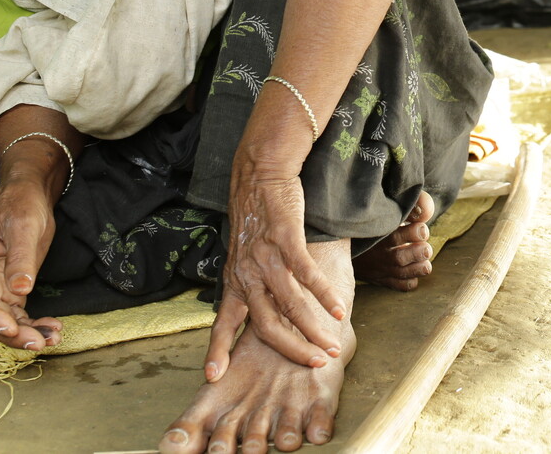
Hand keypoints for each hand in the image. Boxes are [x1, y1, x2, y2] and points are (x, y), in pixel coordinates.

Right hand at [0, 181, 62, 350]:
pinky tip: (51, 330)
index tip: (10, 330)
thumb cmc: (21, 203)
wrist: (29, 195)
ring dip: (23, 333)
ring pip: (0, 319)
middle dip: (8, 333)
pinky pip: (15, 314)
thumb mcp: (24, 226)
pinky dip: (31, 324)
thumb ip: (20, 258)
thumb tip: (20, 291)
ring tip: (51, 339)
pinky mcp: (8, 289)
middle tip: (36, 342)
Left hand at [204, 169, 348, 381]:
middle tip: (314, 365)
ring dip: (313, 328)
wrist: (260, 174)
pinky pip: (306, 275)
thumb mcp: (243, 254)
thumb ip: (250, 283)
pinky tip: (338, 308)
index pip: (222, 321)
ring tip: (331, 345)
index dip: (216, 349)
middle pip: (266, 324)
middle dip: (291, 349)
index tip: (212, 376)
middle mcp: (246, 273)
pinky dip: (324, 295)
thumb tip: (263, 312)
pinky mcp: (286, 240)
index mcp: (233, 280)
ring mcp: (265, 257)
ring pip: (289, 304)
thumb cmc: (255, 217)